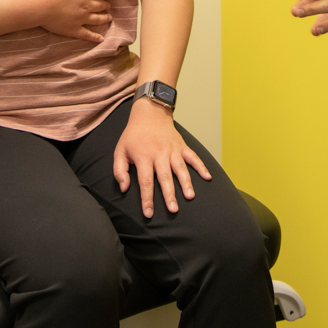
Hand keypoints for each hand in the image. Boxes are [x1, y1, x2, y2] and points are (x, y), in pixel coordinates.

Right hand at [29, 0, 111, 42]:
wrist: (38, 3)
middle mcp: (87, 5)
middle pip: (100, 4)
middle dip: (105, 4)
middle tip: (108, 4)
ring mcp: (81, 19)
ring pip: (97, 19)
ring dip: (104, 18)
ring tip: (109, 17)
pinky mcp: (73, 29)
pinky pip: (87, 34)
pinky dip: (95, 37)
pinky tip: (101, 39)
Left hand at [113, 98, 211, 217]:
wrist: (149, 114)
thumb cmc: (133, 136)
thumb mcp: (120, 151)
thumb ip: (119, 171)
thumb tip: (124, 188)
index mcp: (143, 157)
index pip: (145, 182)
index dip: (147, 199)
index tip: (149, 214)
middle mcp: (159, 154)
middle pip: (165, 178)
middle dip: (169, 195)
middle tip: (173, 210)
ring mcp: (172, 150)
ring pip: (180, 169)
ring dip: (186, 183)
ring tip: (190, 196)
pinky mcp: (182, 146)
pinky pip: (193, 157)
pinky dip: (201, 167)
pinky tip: (208, 177)